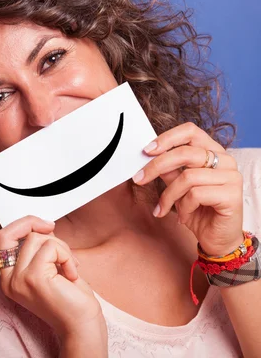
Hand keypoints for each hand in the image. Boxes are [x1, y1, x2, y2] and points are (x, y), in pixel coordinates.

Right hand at [0, 216, 105, 341]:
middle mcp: (8, 280)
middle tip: (50, 227)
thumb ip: (38, 248)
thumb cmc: (69, 298)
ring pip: (36, 238)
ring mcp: (19, 279)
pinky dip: (66, 256)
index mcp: (8, 277)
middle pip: (9, 233)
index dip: (20, 225)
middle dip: (31, 222)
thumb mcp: (47, 267)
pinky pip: (51, 247)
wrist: (82, 326)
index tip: (42, 225)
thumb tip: (40, 226)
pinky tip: (71, 273)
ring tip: (68, 265)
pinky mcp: (34, 277)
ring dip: (60, 246)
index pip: (0, 239)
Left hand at [133, 122, 242, 255]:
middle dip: (156, 166)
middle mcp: (226, 160)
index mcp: (213, 152)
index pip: (190, 131)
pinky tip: (183, 216)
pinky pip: (196, 194)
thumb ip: (167, 169)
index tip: (145, 151)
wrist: (216, 239)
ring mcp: (232, 176)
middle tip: (138, 179)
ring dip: (169, 195)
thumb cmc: (197, 210)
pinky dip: (183, 206)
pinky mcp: (232, 195)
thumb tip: (146, 155)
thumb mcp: (177, 186)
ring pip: (187, 177)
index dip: (166, 138)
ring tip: (164, 208)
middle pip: (185, 152)